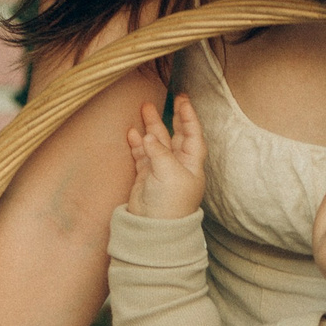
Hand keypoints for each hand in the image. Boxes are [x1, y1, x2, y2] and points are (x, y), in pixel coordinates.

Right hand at [125, 96, 206, 218]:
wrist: (153, 228)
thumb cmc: (170, 204)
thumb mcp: (169, 173)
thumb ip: (159, 152)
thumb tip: (147, 136)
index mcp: (192, 164)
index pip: (193, 135)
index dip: (189, 117)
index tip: (183, 100)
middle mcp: (178, 165)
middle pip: (176, 135)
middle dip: (172, 117)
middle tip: (169, 97)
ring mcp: (161, 170)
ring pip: (156, 142)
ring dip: (151, 126)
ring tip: (143, 108)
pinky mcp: (146, 176)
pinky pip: (142, 154)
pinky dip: (137, 143)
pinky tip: (132, 131)